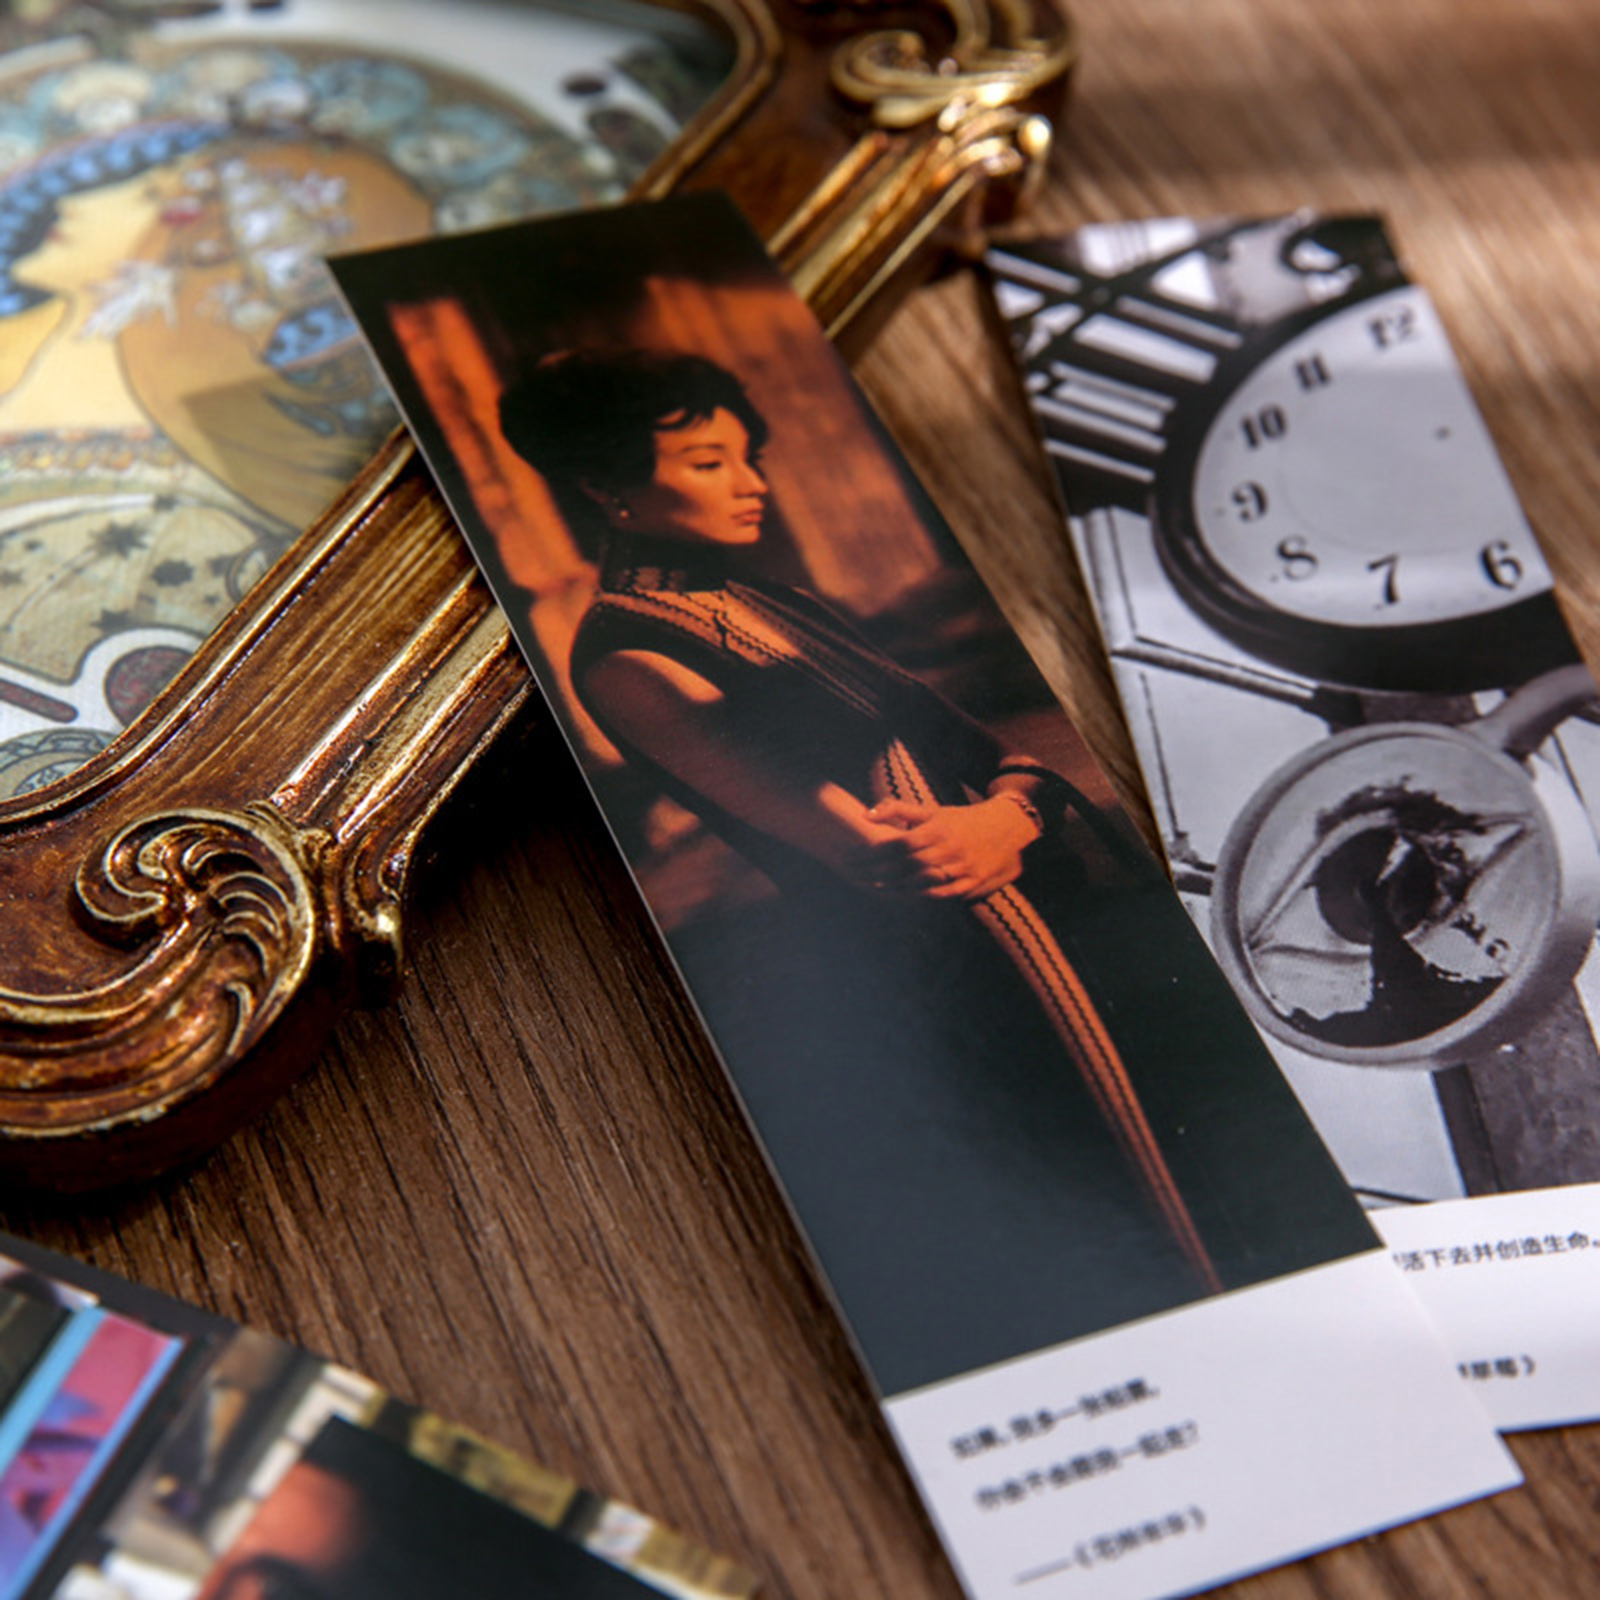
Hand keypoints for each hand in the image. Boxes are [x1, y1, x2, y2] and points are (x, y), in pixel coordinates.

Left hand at [861, 795, 1040, 899]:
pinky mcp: (973, 881)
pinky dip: (922, 896)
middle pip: (907, 864)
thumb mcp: (932, 811)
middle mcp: (949, 848)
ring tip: (875, 888)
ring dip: (896, 887)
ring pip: (923, 881)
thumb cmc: (961, 819)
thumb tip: (866, 815)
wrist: (1006, 827)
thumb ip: (898, 810)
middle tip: (857, 876)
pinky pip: (943, 892)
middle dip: (879, 872)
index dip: (875, 853)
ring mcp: (962, 866)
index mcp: (938, 828)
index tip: (855, 857)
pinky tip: (904, 897)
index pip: (900, 843)